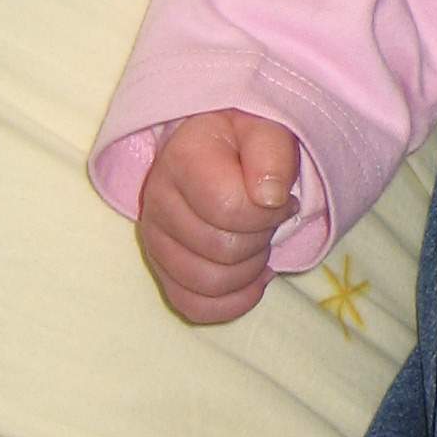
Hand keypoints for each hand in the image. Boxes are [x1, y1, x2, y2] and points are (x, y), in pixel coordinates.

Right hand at [138, 110, 299, 323]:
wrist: (224, 147)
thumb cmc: (249, 140)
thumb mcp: (268, 130)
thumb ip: (273, 155)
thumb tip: (269, 198)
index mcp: (181, 159)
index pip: (229, 209)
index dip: (268, 213)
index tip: (282, 199)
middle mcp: (157, 200)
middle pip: (223, 251)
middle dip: (261, 239)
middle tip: (269, 220)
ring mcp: (155, 238)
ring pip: (209, 284)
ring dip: (250, 271)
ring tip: (258, 243)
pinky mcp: (161, 269)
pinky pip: (194, 307)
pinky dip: (232, 301)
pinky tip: (252, 277)